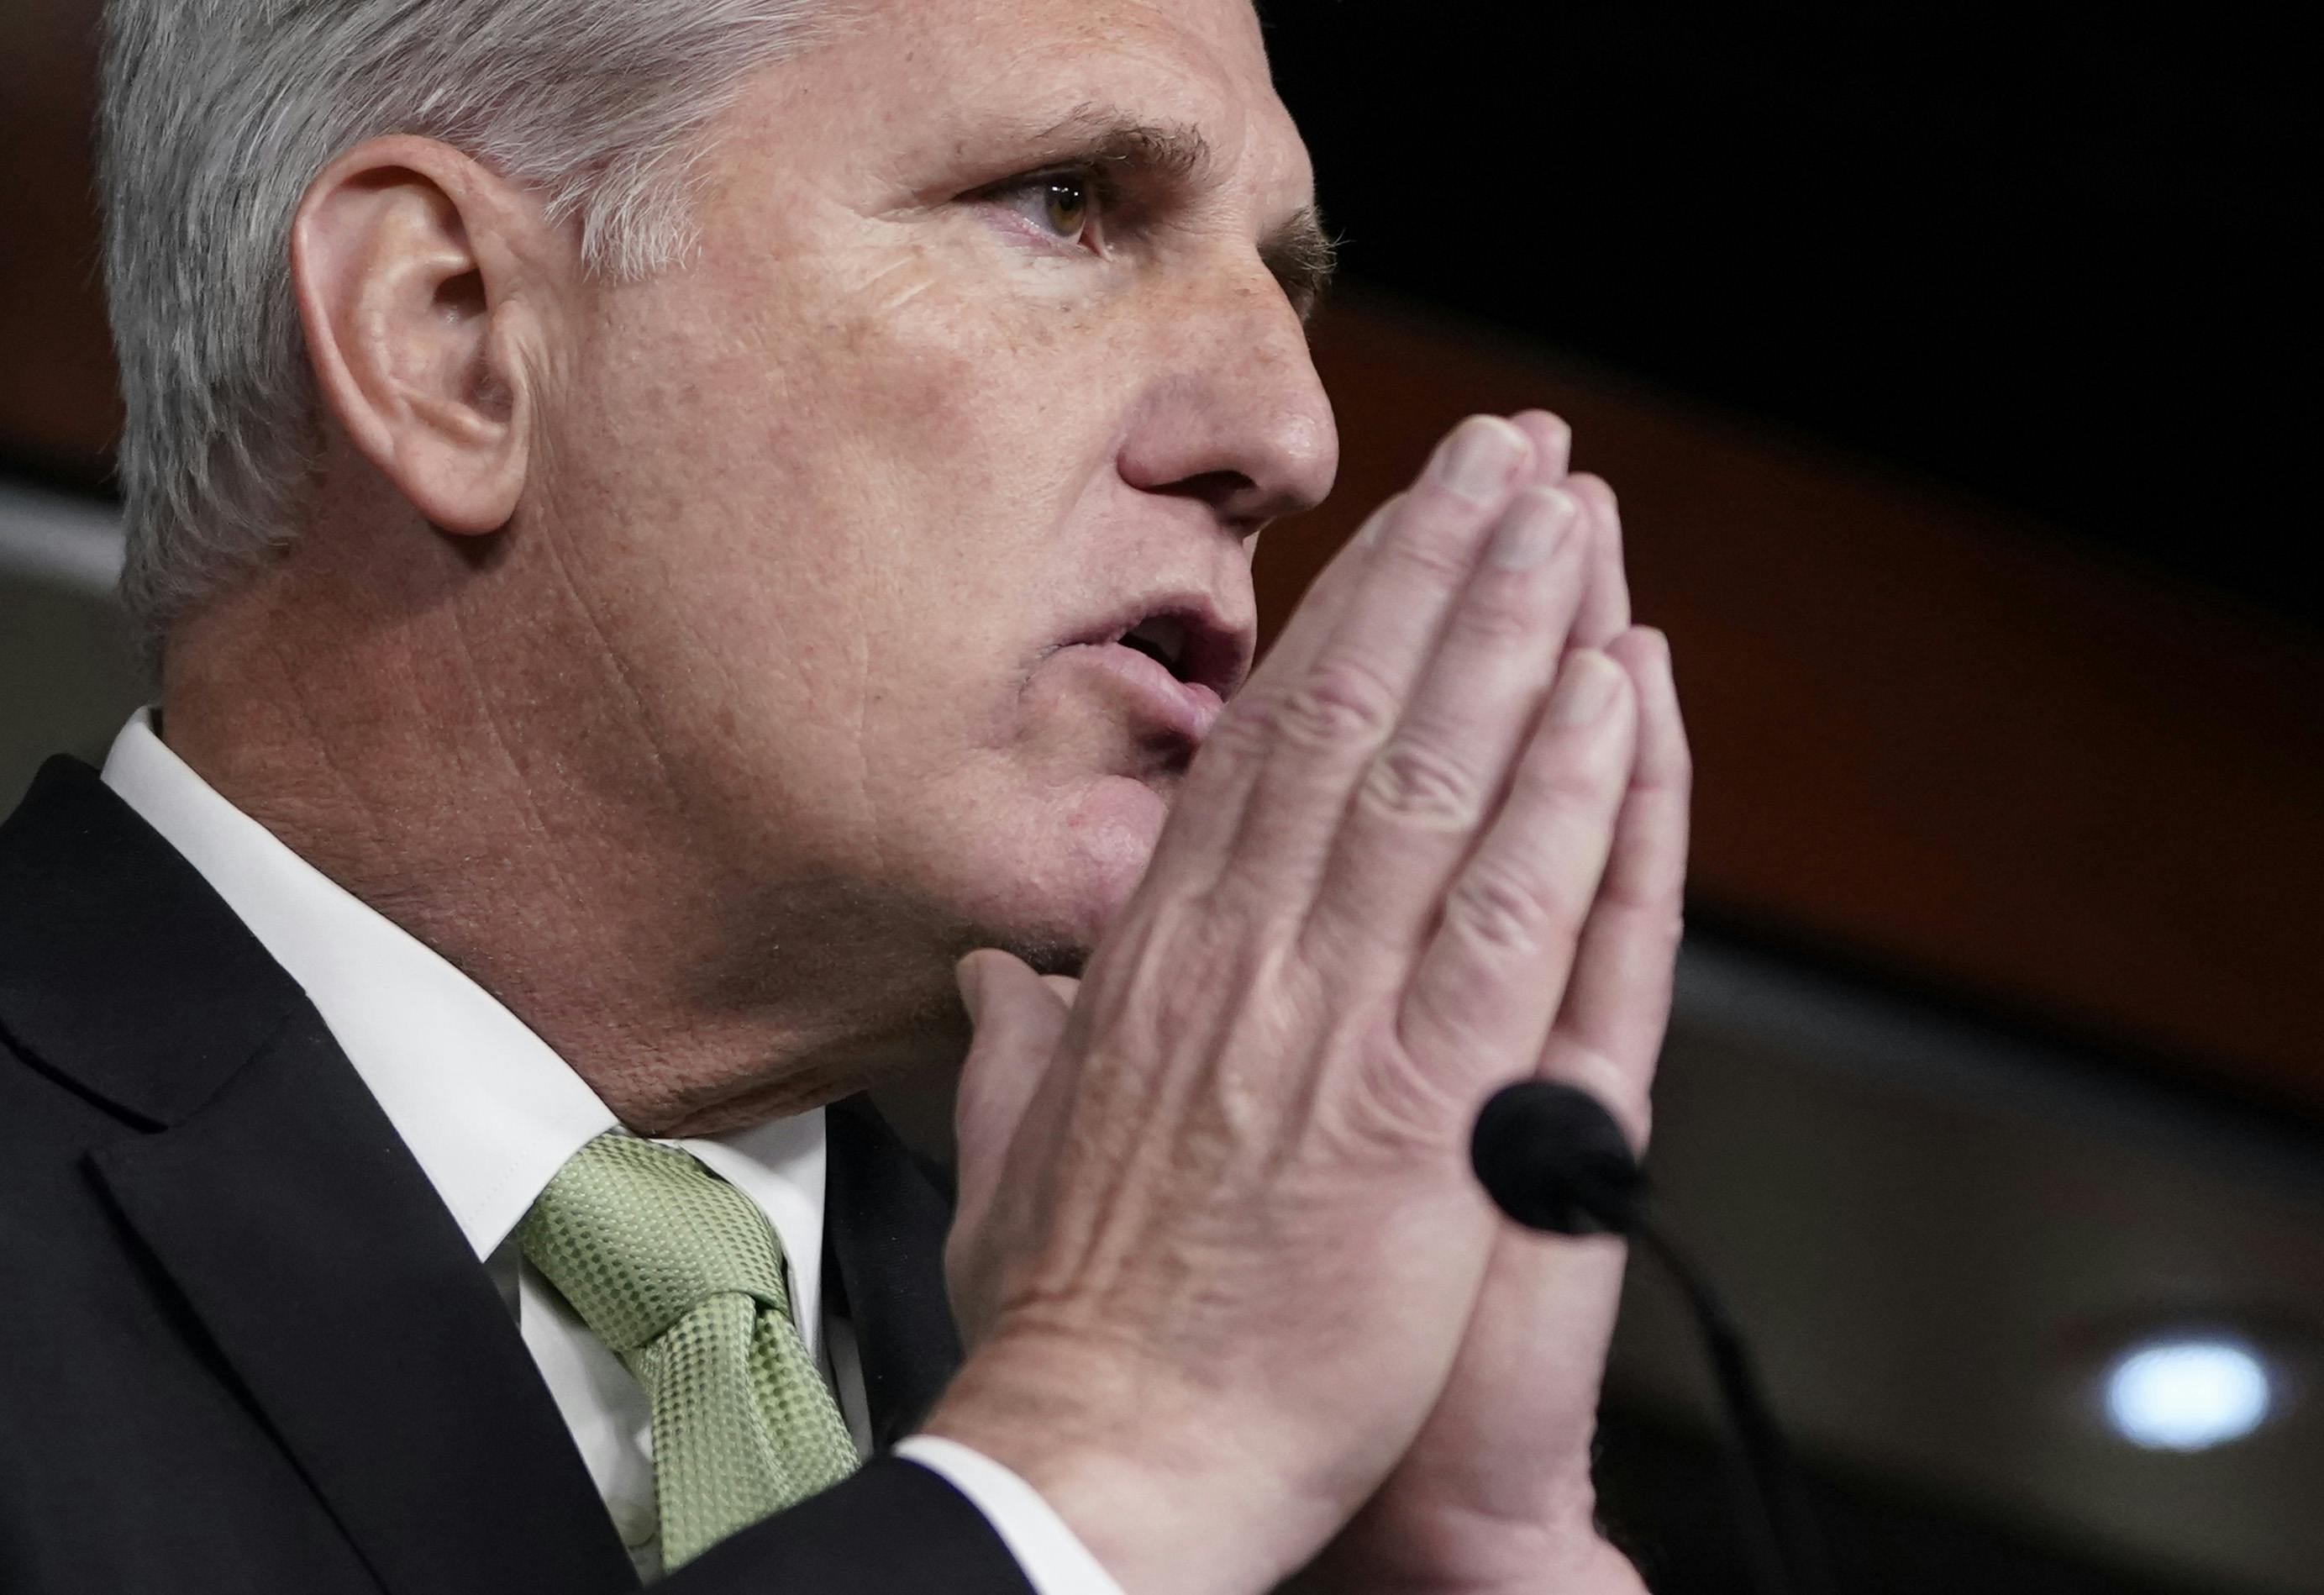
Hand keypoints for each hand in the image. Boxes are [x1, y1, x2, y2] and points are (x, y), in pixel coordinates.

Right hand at [922, 413, 1643, 1594]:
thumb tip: (1001, 979)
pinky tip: (1613, 692)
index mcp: (1154, 962)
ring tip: (1570, 511)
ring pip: (1434, 778)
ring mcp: (1329, 1014)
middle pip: (1350, 721)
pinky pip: (1508, 911)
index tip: (1395, 539)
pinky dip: (1565, 793)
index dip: (1340, 631)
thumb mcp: (1010, 1155)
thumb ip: (1015, 1047)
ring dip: (1511, 632)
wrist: (1106, 1459)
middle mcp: (1241, 953)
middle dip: (1436, 570)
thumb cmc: (1068, 1325)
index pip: (1259, 755)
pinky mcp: (1418, 1099)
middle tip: (1504, 454)